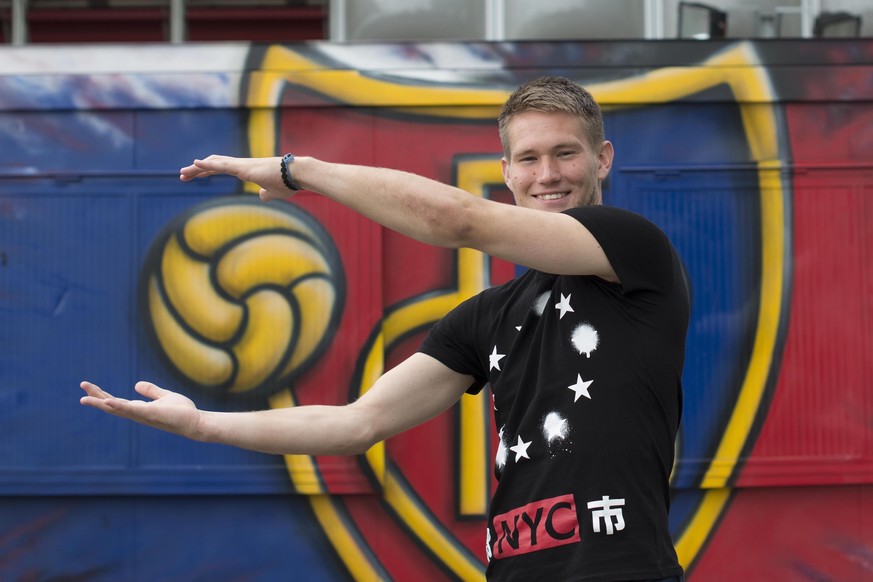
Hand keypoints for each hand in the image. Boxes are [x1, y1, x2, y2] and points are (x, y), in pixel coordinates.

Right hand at [80, 381, 203, 439]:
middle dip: (96, 398)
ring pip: (118, 409)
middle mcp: (138, 414)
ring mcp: (143, 415)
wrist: (195, 422)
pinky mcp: (152, 414)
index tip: (87, 386)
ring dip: (101, 403)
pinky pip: (133, 410)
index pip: (116, 402)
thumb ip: (151, 391)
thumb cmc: (181, 412)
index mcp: (139, 409)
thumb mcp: (164, 396)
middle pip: (112, 406)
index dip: (101, 395)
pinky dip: (120, 406)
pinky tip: (108, 402)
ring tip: (84, 398)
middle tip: (81, 387)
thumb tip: (136, 385)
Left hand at [179, 155, 291, 201]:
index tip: (196, 175)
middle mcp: (242, 165)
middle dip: (197, 170)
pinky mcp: (244, 168)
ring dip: (197, 168)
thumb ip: (266, 194)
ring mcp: (242, 165)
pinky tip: (196, 163)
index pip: (222, 168)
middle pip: (214, 164)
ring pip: (214, 163)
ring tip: (182, 172)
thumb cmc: (288, 183)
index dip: (208, 171)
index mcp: (247, 170)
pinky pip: (222, 164)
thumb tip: (262, 196)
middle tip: (182, 175)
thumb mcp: (274, 193)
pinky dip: (208, 163)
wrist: (297, 175)